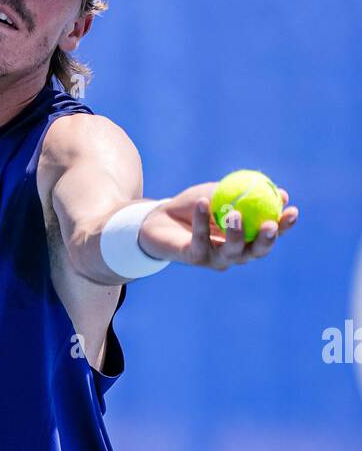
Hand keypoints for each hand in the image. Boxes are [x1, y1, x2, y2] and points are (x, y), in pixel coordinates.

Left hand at [138, 182, 298, 269]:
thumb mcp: (223, 193)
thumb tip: (280, 192)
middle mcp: (234, 253)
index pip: (270, 234)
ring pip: (231, 252)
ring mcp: (214, 258)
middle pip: (256, 252)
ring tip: (234, 214)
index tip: (292, 211)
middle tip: (270, 225)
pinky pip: (200, 240)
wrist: (159, 219)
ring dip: (235, 234)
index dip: (284, 226)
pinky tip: (202, 202)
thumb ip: (247, 194)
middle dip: (266, 240)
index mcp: (247, 238)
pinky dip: (201, 220)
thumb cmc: (196, 206)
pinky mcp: (194, 258)